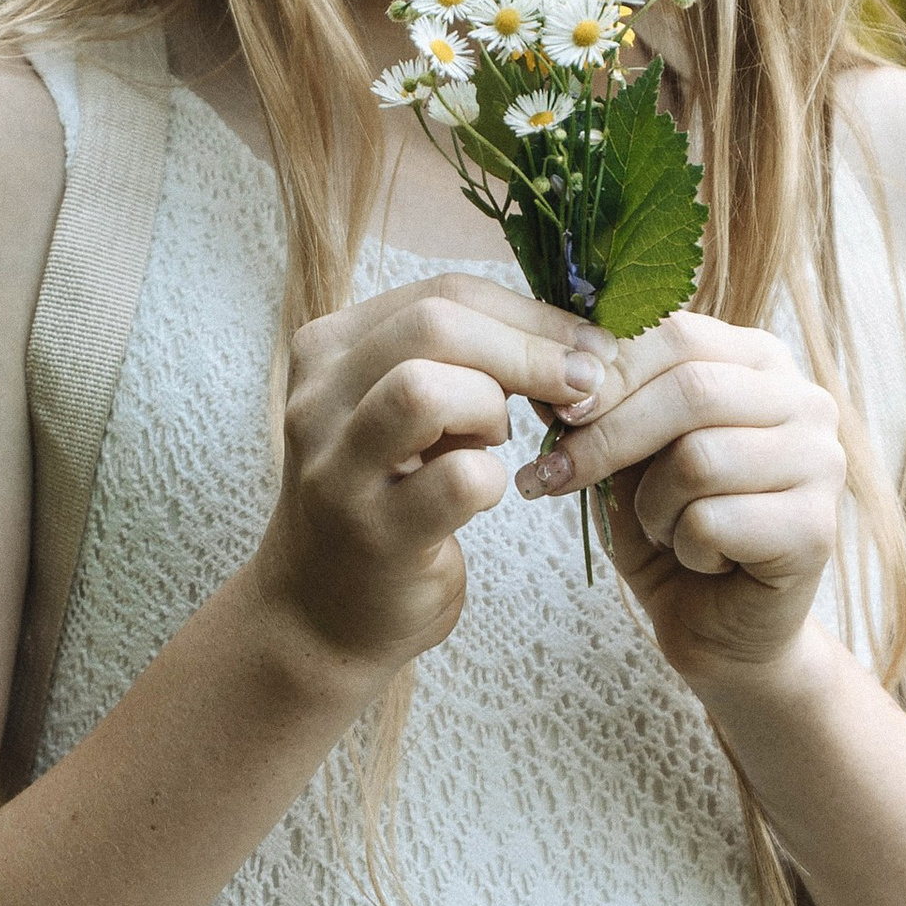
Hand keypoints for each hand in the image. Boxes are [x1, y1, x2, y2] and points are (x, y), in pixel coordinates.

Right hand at [253, 275, 614, 680]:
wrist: (320, 612)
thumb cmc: (385, 498)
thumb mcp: (400, 410)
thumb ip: (459, 360)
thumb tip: (576, 337)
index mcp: (329, 350)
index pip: (443, 293)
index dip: (531, 312)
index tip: (587, 346)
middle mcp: (318, 399)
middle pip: (436, 323)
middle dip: (531, 349)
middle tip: (585, 385)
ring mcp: (337, 468)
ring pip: (428, 389)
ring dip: (496, 406)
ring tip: (503, 439)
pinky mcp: (373, 534)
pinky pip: (460, 480)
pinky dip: (495, 478)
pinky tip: (488, 491)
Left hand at [514, 309, 845, 685]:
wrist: (719, 626)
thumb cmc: (671, 527)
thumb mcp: (623, 455)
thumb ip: (599, 405)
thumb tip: (549, 367)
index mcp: (757, 361)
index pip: (677, 332)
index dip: (606, 372)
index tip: (554, 414)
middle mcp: (803, 400)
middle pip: (690, 390)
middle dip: (608, 437)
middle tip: (555, 475)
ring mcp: (821, 462)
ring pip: (700, 458)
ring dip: (653, 506)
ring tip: (664, 528)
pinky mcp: (817, 527)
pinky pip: (715, 520)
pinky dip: (684, 546)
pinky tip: (703, 559)